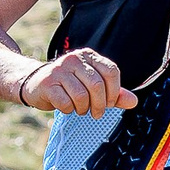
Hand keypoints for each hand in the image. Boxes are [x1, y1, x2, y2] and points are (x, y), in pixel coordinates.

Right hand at [21, 50, 136, 116]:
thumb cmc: (69, 86)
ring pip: (82, 96)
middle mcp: (74, 59)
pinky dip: (68, 109)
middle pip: (97, 85)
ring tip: (80, 109)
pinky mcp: (47, 83)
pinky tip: (66, 106)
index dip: (114, 91)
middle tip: (97, 113)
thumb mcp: (93, 87)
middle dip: (100, 105)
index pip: (111, 71)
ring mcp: (59, 70)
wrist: (35, 84)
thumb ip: (114, 93)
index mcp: (88, 56)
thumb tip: (134, 101)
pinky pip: (66, 102)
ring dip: (83, 109)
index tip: (110, 103)